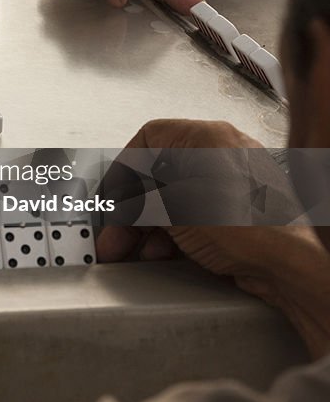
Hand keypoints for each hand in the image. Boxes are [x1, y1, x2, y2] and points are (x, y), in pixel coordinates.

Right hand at [98, 119, 329, 357]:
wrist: (290, 264)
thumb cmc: (244, 227)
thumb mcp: (169, 210)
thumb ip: (135, 204)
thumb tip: (117, 210)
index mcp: (206, 137)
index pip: (147, 138)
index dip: (122, 168)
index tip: (110, 192)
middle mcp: (223, 153)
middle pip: (160, 173)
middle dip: (133, 208)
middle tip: (116, 231)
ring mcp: (235, 181)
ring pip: (177, 197)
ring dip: (151, 225)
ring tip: (137, 249)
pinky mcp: (243, 209)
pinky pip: (197, 213)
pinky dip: (176, 231)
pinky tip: (164, 251)